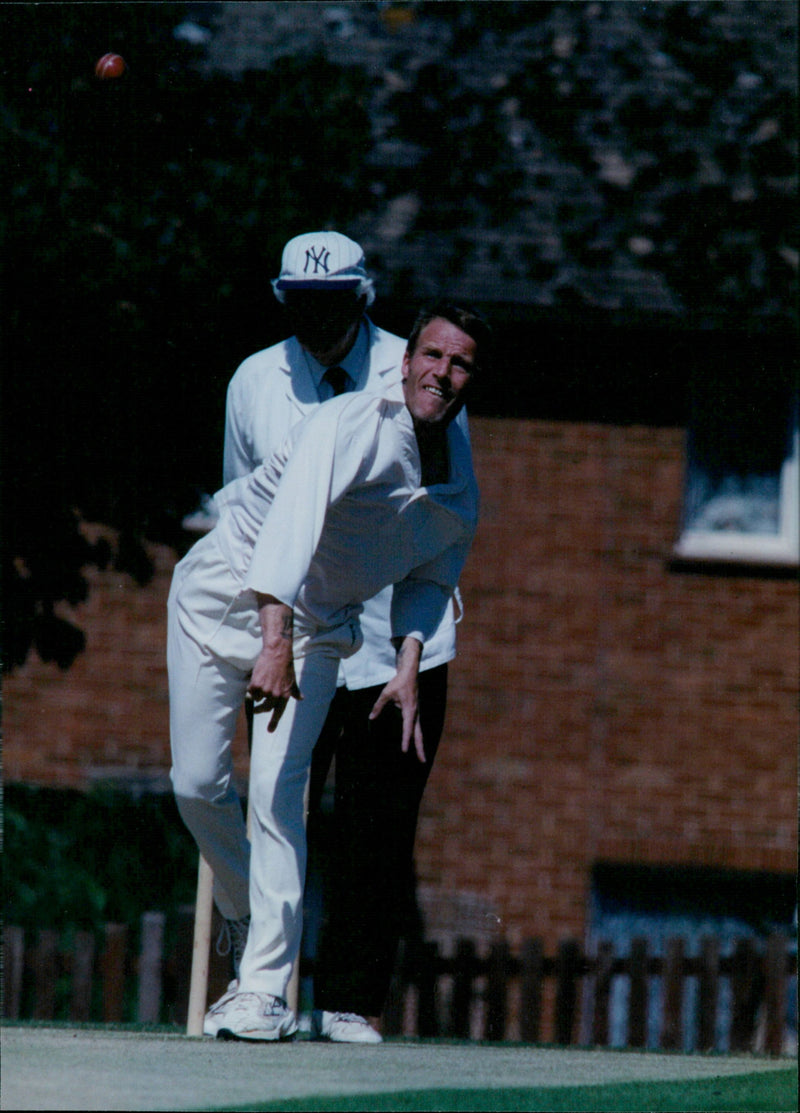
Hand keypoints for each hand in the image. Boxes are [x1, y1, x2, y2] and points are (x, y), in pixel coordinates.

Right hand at [248, 648, 301, 732]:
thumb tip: (301, 698)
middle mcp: (276, 695)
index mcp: (285, 695)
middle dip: (259, 711)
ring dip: (257, 693)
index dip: (274, 722)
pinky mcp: (256, 685)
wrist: (277, 653)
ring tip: (261, 681)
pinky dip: (252, 686)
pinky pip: (251, 691)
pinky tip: (257, 677)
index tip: (270, 730)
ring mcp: (265, 691)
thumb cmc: (286, 666)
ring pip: (257, 698)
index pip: (279, 712)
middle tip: (256, 711)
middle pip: (265, 708)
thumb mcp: (292, 680)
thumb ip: (295, 691)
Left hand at [369, 637, 424, 761]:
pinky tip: (415, 741)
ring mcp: (417, 712)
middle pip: (419, 734)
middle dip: (420, 748)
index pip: (407, 729)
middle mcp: (415, 713)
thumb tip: (371, 717)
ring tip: (421, 756)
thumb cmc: (399, 682)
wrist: (410, 672)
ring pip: (419, 731)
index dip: (405, 740)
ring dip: (420, 743)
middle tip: (422, 761)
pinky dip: (417, 735)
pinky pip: (417, 726)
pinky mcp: (416, 710)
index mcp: (409, 710)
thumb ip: (378, 706)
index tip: (404, 751)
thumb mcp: (386, 694)